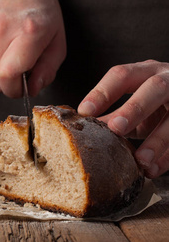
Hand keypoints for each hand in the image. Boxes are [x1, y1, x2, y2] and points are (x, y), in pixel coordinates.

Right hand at [0, 0, 65, 97]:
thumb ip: (48, 69)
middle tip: (18, 70)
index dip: (14, 90)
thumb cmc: (38, 11)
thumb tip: (32, 90)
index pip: (9, 76)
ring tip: (7, 49)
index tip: (22, 88)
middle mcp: (0, 30)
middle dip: (7, 84)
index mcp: (28, 32)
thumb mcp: (56, 39)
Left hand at [78, 60, 168, 177]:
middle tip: (116, 128)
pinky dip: (167, 157)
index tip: (84, 112)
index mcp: (144, 72)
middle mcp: (168, 79)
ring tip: (140, 161)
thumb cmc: (154, 104)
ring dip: (156, 141)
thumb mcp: (132, 107)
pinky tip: (152, 169)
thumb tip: (82, 133)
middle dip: (135, 108)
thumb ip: (111, 117)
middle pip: (154, 88)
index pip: (121, 75)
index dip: (102, 93)